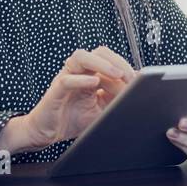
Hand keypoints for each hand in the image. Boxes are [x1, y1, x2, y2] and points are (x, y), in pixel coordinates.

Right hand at [0, 47, 134, 153]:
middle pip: (98, 52)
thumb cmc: (74, 119)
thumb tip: (138, 89)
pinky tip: (94, 83)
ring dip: (101, 64)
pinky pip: (67, 80)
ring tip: (117, 74)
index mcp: (92, 73)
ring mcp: (67, 78)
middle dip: (117, 61)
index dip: (125, 66)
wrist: (47, 133)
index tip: (138, 80)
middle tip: (130, 77)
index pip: (110, 59)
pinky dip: (81, 80)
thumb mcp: (103, 109)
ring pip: (81, 57)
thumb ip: (117, 98)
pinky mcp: (56, 90)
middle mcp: (80, 72)